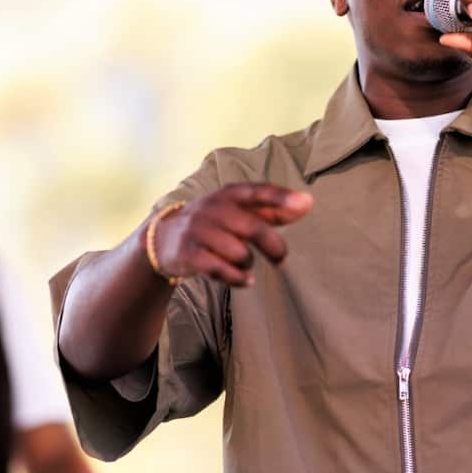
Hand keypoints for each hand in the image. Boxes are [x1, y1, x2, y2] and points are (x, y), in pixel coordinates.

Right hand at [152, 183, 313, 286]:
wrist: (163, 238)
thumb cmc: (214, 224)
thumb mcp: (238, 211)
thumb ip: (272, 209)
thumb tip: (308, 202)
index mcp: (229, 195)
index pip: (258, 192)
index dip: (281, 198)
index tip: (305, 204)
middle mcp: (213, 208)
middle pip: (252, 227)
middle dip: (273, 246)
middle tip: (281, 258)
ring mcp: (199, 230)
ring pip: (238, 252)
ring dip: (248, 263)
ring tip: (245, 264)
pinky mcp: (189, 253)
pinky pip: (220, 269)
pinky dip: (237, 278)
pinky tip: (244, 280)